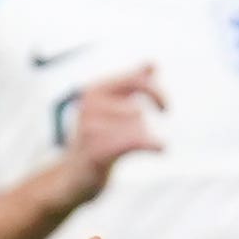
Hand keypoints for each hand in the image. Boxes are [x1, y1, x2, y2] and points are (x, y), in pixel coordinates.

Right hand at [41, 67, 166, 219]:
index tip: (165, 108)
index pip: (134, 80)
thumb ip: (132, 84)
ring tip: (126, 146)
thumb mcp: (114, 107)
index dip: (155, 92)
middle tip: (155, 124)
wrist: (73, 176)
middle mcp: (88, 105)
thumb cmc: (96, 139)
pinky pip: (132, 142)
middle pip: (137, 109)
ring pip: (135, 127)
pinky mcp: (94, 151)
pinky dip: (151, 144)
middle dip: (147, 120)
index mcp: (94, 90)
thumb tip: (152, 63)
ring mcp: (89, 128)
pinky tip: (162, 148)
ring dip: (140, 137)